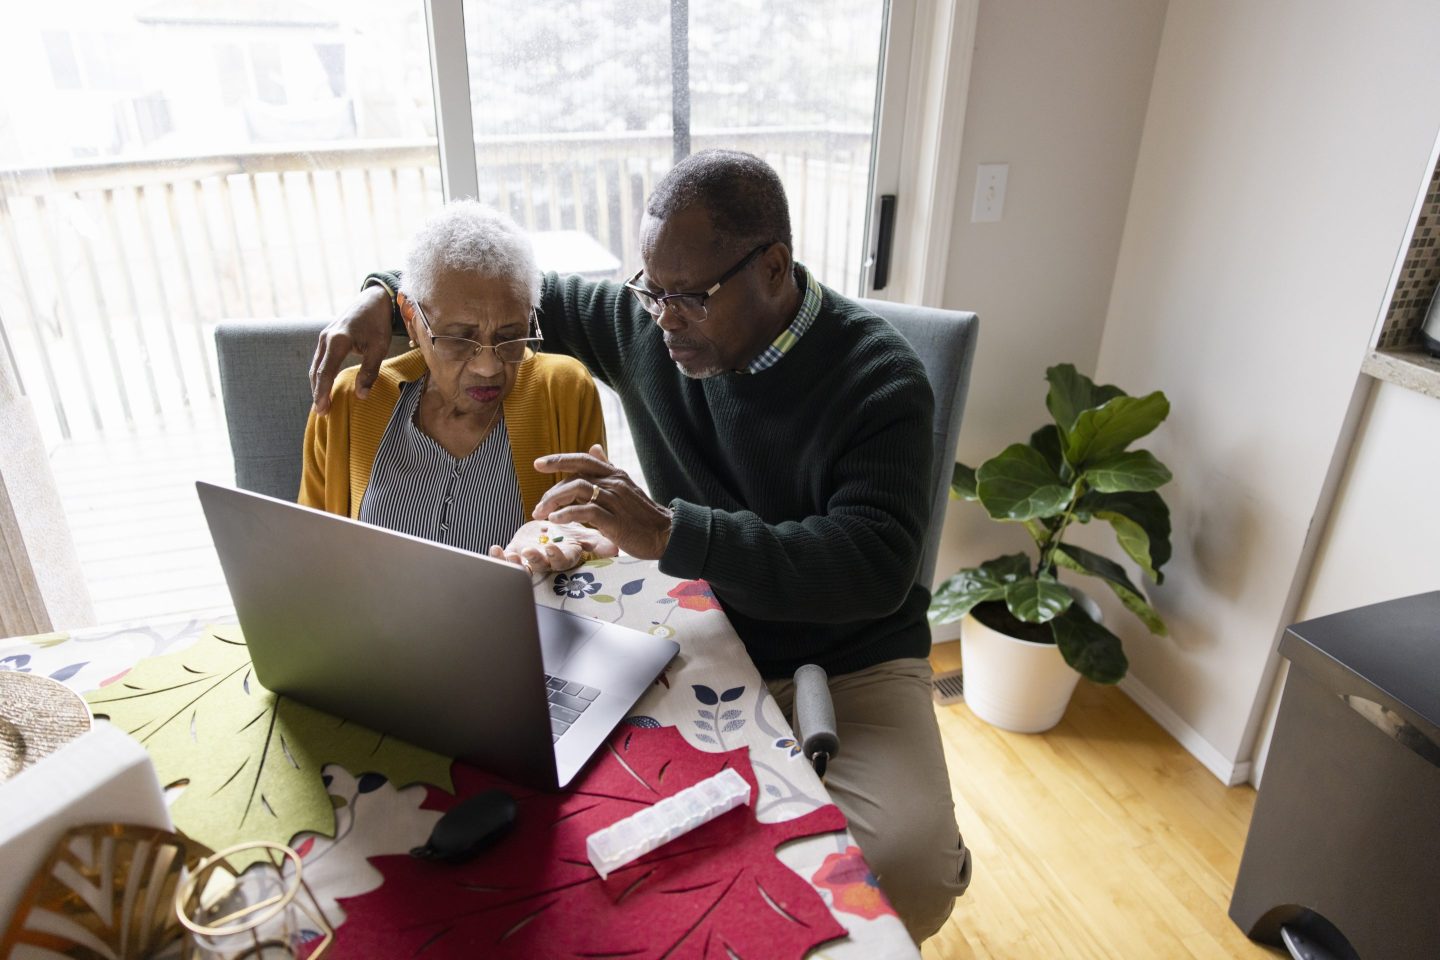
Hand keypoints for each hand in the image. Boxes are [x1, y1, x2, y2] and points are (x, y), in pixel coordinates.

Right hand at [309, 285, 394, 413]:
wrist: (374, 299)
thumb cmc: (379, 323)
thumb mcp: (379, 348)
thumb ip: (370, 371)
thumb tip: (361, 396)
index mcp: (338, 340)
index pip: (325, 372)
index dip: (322, 392)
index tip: (322, 409)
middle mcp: (326, 338)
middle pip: (316, 371)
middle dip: (317, 392)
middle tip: (321, 412)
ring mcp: (324, 337)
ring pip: (315, 366)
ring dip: (317, 385)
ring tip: (321, 404)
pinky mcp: (326, 338)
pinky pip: (319, 360)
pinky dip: (320, 375)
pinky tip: (324, 387)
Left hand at [488, 519, 618, 574]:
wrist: (553, 523)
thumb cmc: (573, 530)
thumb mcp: (588, 536)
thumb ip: (599, 543)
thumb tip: (615, 550)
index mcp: (566, 556)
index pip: (562, 560)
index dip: (556, 556)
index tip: (551, 548)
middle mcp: (548, 561)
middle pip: (541, 566)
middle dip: (534, 561)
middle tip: (528, 552)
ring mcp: (531, 560)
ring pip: (523, 566)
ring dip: (515, 563)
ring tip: (511, 555)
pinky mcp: (517, 553)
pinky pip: (506, 560)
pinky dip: (499, 557)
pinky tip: (495, 550)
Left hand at [533, 445, 671, 559]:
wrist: (665, 534)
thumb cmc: (643, 514)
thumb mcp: (625, 485)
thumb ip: (607, 467)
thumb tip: (594, 446)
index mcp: (615, 474)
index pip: (582, 459)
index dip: (559, 460)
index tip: (538, 464)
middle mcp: (614, 483)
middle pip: (574, 477)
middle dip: (551, 492)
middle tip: (538, 507)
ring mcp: (615, 500)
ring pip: (577, 490)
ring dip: (554, 501)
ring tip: (542, 514)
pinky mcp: (614, 520)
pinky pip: (585, 511)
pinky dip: (567, 514)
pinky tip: (556, 520)